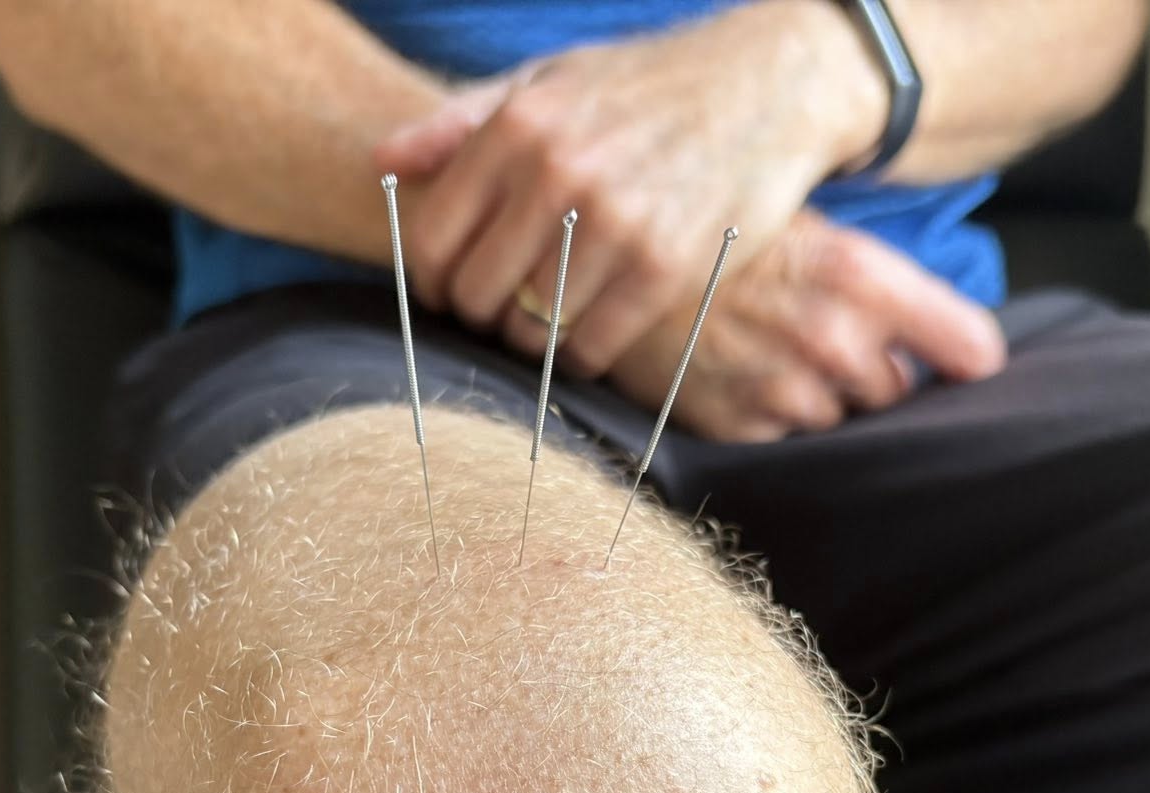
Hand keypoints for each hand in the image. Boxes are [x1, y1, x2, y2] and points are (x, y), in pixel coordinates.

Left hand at [375, 1, 887, 376]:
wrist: (768, 87)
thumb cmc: (646, 88)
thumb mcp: (550, 81)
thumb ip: (462, 122)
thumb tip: (381, 160)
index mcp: (518, 128)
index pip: (431, 240)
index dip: (428, 283)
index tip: (447, 292)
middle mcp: (560, 175)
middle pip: (476, 294)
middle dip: (480, 314)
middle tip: (499, 312)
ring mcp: (617, 226)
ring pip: (532, 327)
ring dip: (531, 340)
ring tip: (545, 322)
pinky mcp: (667, 269)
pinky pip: (593, 346)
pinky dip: (582, 355)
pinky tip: (588, 336)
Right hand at [605, 211, 1006, 444]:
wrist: (601, 255)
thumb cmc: (710, 230)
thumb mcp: (803, 228)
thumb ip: (873, 284)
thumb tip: (939, 338)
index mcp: (858, 275)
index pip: (966, 344)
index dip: (966, 356)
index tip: (967, 366)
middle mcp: (832, 338)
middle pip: (896, 388)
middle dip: (871, 371)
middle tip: (821, 337)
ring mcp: (784, 389)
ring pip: (839, 419)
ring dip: (819, 397)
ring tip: (768, 353)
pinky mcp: (738, 426)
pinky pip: (783, 438)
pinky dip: (768, 416)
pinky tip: (734, 375)